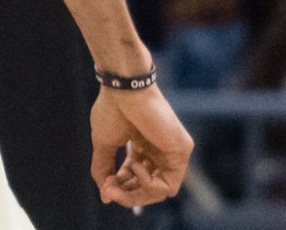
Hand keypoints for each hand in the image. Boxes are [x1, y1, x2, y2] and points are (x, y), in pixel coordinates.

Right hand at [90, 85, 191, 207]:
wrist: (124, 89)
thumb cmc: (112, 110)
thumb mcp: (104, 144)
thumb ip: (104, 170)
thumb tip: (105, 197)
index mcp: (142, 147)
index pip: (134, 178)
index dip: (120, 188)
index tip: (106, 189)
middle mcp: (159, 150)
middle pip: (148, 188)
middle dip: (127, 194)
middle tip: (109, 191)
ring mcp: (172, 151)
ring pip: (159, 191)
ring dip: (136, 194)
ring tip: (118, 183)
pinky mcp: (181, 150)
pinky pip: (169, 184)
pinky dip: (150, 185)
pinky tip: (135, 166)